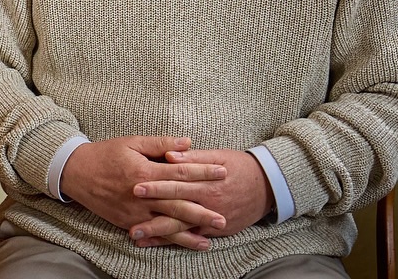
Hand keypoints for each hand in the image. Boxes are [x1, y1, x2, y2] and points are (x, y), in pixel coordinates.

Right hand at [58, 136, 227, 250]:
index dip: (203, 172)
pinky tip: (189, 242)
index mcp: (144, 171)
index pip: (180, 172)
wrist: (76, 173)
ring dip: (192, 230)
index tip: (223, 172)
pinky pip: (155, 233)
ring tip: (213, 234)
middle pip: (178, 203)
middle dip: (203, 210)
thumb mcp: (132, 142)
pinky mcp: (129, 222)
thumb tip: (187, 142)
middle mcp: (141, 195)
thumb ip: (160, 144)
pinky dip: (172, 239)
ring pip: (168, 223)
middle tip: (224, 215)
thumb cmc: (106, 154)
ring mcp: (135, 212)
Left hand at [127, 148, 273, 246]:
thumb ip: (192, 157)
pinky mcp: (217, 231)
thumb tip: (169, 153)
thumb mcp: (218, 155)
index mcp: (206, 182)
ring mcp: (212, 220)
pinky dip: (175, 241)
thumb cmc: (239, 166)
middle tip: (130, 222)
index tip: (135, 187)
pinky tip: (157, 243)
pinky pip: (193, 238)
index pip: (176, 184)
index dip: (155, 186)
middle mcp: (208, 203)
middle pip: (175, 211)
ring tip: (137, 237)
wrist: (267, 186)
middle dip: (152, 217)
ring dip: (159, 235)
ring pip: (182, 229)